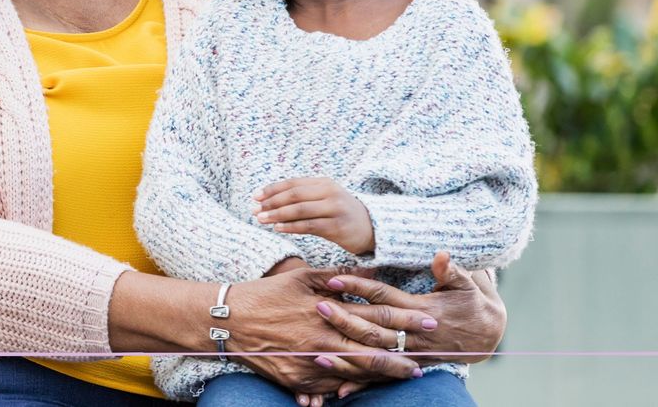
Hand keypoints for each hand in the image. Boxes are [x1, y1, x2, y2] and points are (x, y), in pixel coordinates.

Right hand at [222, 269, 437, 401]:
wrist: (230, 320)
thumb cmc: (267, 293)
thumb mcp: (303, 276)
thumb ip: (338, 275)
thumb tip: (369, 269)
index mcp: (327, 313)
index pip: (375, 320)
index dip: (404, 323)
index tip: (428, 323)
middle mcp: (322, 341)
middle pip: (372, 354)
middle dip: (402, 357)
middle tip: (424, 359)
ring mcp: (310, 364)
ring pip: (356, 374)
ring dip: (382, 375)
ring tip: (404, 374)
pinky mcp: (298, 380)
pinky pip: (330, 388)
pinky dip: (349, 388)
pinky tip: (364, 387)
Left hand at [252, 177, 375, 255]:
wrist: (373, 228)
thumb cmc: (342, 214)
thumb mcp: (325, 199)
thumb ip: (304, 197)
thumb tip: (270, 201)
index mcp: (324, 183)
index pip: (293, 183)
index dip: (272, 189)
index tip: (255, 196)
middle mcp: (329, 192)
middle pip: (294, 195)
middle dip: (271, 202)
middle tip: (255, 209)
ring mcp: (334, 208)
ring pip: (299, 209)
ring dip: (277, 214)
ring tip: (261, 219)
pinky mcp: (337, 226)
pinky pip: (309, 225)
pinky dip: (291, 226)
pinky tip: (278, 228)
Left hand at [306, 251, 505, 364]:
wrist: (487, 334)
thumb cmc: (471, 302)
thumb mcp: (466, 283)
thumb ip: (451, 270)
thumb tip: (442, 255)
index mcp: (420, 308)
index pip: (383, 296)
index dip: (359, 287)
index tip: (335, 279)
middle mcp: (412, 333)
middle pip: (373, 327)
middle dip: (345, 318)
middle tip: (317, 307)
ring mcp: (411, 353)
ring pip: (374, 355)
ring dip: (347, 355)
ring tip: (317, 353)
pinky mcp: (411, 367)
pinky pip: (383, 377)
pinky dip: (362, 384)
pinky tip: (340, 392)